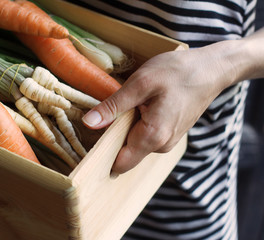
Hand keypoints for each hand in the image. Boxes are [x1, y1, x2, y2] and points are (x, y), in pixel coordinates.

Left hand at [82, 43, 236, 173]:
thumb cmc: (177, 72)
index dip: (102, 154)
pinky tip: (139, 107)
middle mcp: (161, 145)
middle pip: (126, 153)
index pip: (120, 163)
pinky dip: (136, 125)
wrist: (211, 69)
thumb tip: (89, 123)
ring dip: (125, 129)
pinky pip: (145, 136)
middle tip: (105, 113)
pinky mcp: (169, 134)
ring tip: (126, 106)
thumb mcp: (141, 83)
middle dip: (112, 137)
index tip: (88, 141)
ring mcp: (167, 141)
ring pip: (135, 144)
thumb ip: (114, 106)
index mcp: (153, 137)